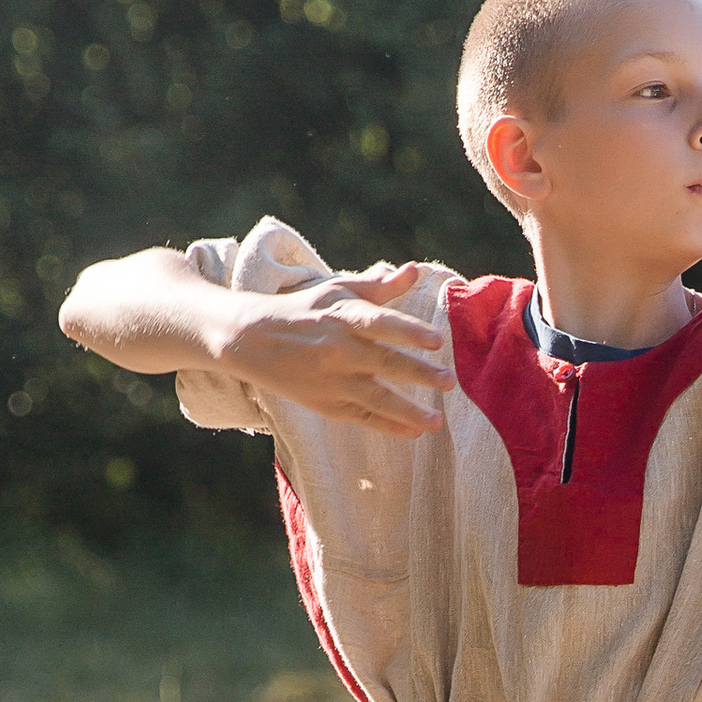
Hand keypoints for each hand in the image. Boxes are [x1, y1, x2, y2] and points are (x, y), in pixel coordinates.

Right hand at [216, 261, 453, 438]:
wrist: (251, 340)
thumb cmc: (303, 311)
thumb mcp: (337, 291)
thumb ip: (379, 287)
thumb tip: (414, 270)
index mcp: (343, 317)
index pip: (381, 324)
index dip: (409, 332)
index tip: (436, 341)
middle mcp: (338, 349)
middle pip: (384, 363)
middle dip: (419, 374)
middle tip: (449, 382)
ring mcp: (332, 380)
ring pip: (376, 398)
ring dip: (409, 411)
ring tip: (437, 422)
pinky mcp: (326, 404)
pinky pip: (363, 417)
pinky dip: (388, 426)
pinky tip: (414, 431)